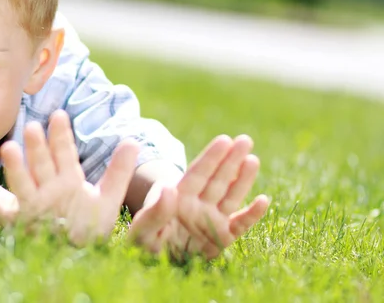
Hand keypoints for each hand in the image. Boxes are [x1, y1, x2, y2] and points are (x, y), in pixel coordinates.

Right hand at [0, 110, 139, 245]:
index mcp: (67, 178)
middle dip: (38, 146)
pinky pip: (3, 212)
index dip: (61, 135)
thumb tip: (134, 141)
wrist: (78, 257)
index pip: (63, 152)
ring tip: (9, 149)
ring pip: (22, 182)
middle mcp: (47, 187)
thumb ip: (119, 172)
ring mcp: (32, 203)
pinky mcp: (19, 222)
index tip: (60, 115)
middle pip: (42, 163)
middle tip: (35, 127)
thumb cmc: (90, 227)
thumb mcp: (108, 199)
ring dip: (15, 167)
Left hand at [129, 135, 268, 259]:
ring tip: (252, 160)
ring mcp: (211, 220)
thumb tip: (169, 189)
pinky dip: (251, 215)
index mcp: (179, 198)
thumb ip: (155, 212)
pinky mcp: (221, 239)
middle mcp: (198, 206)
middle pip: (217, 180)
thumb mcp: (142, 229)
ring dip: (242, 180)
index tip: (224, 140)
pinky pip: (239, 226)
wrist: (152, 264)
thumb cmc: (143, 243)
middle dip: (231, 160)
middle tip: (246, 140)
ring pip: (230, 197)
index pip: (198, 174)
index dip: (211, 157)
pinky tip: (263, 200)